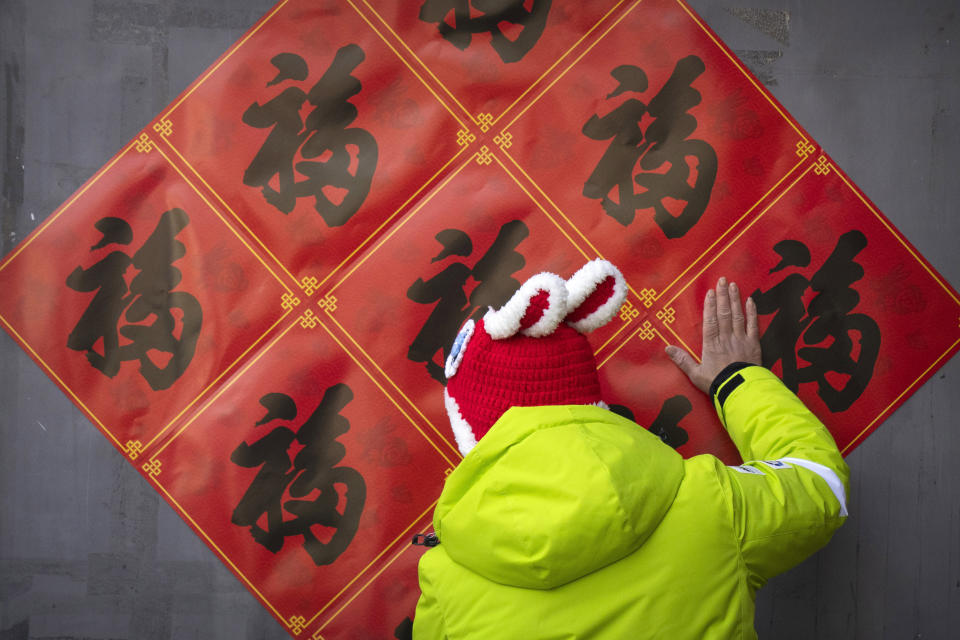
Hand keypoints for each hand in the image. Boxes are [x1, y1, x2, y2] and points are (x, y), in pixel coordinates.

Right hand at [665, 277, 761, 393]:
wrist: (740, 390)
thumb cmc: (716, 383)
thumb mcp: (695, 374)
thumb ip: (682, 360)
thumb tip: (667, 348)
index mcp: (711, 344)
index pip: (710, 320)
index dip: (710, 305)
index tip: (710, 291)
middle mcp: (726, 338)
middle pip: (724, 313)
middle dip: (723, 296)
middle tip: (723, 280)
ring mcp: (741, 339)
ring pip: (738, 315)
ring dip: (735, 299)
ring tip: (734, 285)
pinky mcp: (754, 344)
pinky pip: (753, 325)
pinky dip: (752, 312)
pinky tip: (751, 301)